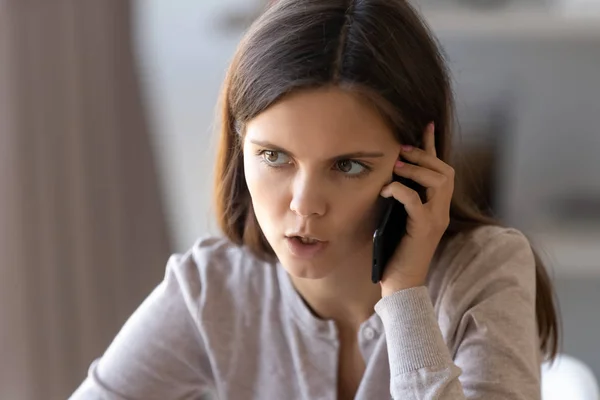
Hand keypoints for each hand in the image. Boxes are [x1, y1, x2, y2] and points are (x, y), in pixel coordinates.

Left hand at [379, 122, 454, 295]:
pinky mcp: (423, 229)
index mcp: (436, 207)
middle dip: (424, 155)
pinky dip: (401, 191)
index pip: (441, 170)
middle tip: (403, 150)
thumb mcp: (398, 219)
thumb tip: (386, 177)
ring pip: (439, 181)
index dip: (433, 147)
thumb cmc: (396, 252)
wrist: (402, 283)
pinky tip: (387, 191)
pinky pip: (416, 201)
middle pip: (445, 171)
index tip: (426, 125)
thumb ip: (400, 200)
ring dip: (417, 169)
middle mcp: (441, 211)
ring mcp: (436, 220)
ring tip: (397, 167)